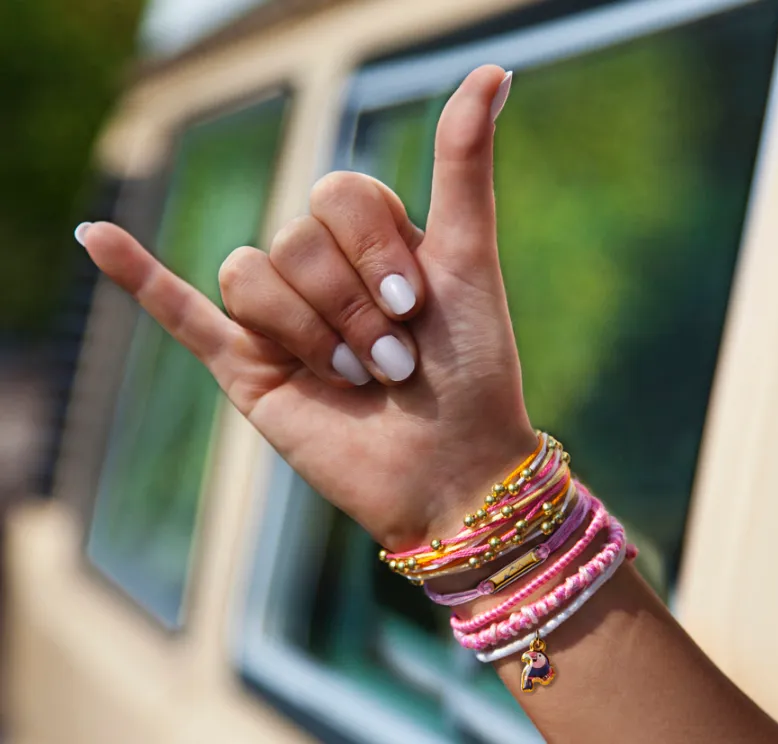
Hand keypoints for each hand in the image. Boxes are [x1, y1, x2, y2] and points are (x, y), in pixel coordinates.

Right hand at [79, 65, 535, 549]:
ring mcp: (280, 319)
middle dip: (348, 304)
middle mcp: (322, 272)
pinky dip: (135, 274)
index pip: (335, 194)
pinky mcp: (245, 367)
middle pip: (293, 238)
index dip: (372, 247)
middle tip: (392, 361)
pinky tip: (93, 236)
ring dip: (309, 332)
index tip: (416, 305)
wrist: (453, 471)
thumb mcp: (471, 258)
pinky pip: (181, 312)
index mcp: (369, 241)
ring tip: (354, 380)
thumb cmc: (472, 372)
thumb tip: (492, 71)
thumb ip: (464, 166)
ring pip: (249, 274)